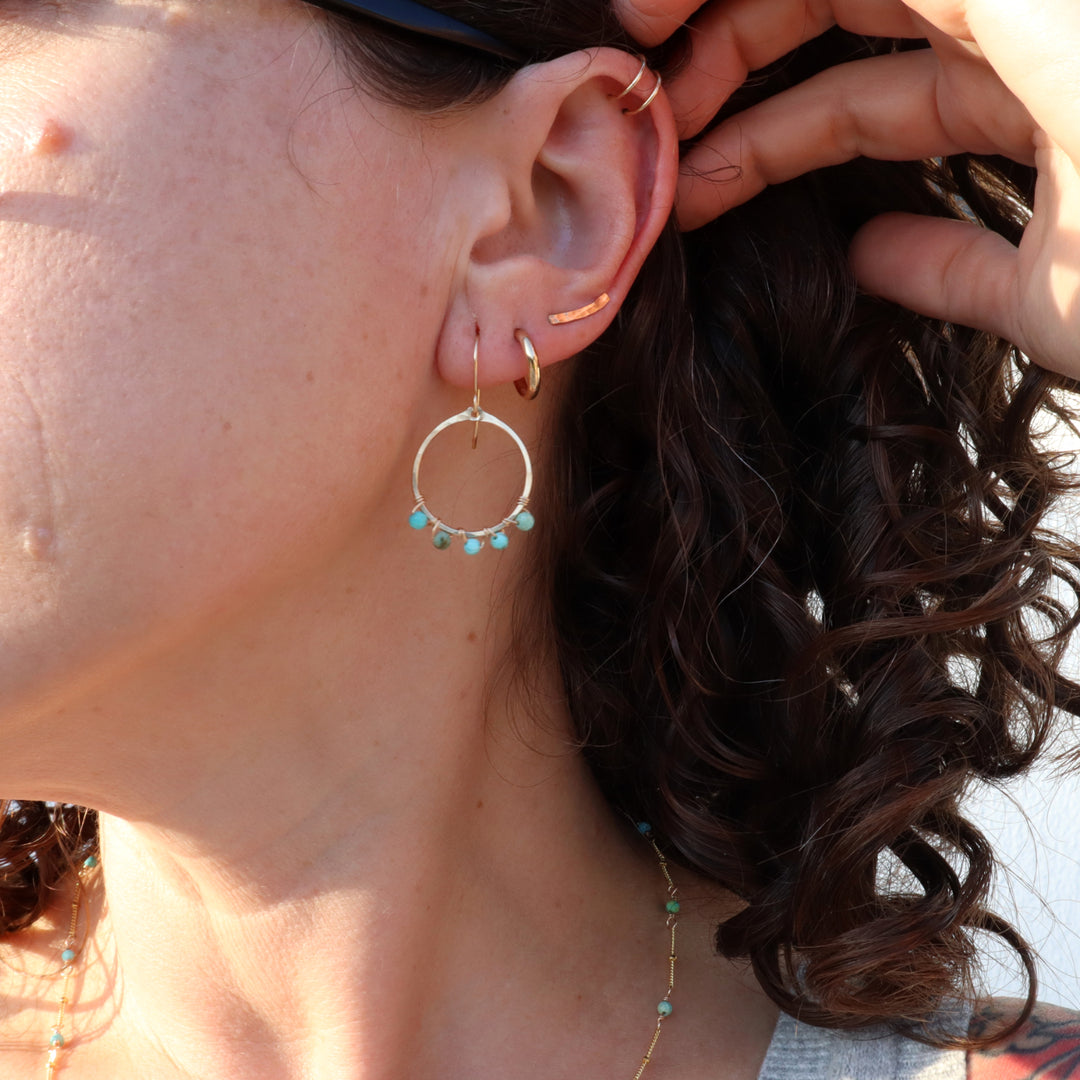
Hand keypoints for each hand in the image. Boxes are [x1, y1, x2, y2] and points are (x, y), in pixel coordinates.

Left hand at [613, 0, 1079, 379]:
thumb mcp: (1050, 295)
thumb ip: (958, 268)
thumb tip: (870, 255)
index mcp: (1045, 83)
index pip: (885, 80)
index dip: (779, 111)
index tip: (690, 155)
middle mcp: (1042, 21)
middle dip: (734, 40)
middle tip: (643, 93)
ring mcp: (1043, 5)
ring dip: (742, 13)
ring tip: (642, 62)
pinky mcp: (1040, 3)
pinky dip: (782, 22)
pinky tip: (699, 53)